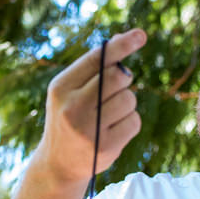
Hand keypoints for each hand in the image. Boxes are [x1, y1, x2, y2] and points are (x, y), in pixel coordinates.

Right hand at [33, 28, 146, 183]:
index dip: (121, 45)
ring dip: (127, 103)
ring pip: (129, 99)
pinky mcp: (105, 148)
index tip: (141, 35)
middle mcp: (72, 107)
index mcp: (60, 88)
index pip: (97, 59)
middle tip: (116, 87)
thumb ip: (93, 67)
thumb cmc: (69, 117)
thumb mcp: (70, 92)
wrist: (58, 163)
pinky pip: (134, 121)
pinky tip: (113, 130)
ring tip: (109, 114)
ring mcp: (88, 129)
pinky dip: (129, 123)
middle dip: (124, 78)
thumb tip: (124, 38)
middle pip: (117, 76)